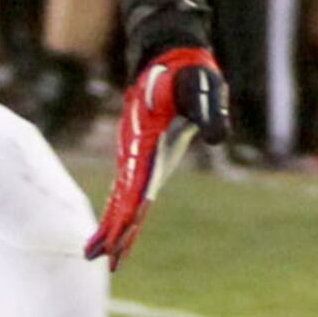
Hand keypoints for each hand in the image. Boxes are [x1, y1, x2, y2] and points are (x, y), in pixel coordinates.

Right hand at [87, 45, 229, 266]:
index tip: (116, 239)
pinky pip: (129, 187)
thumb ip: (209, 112)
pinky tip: (118, 227)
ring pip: (122, 196)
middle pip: (122, 198)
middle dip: (113, 230)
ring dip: (113, 225)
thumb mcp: (204, 88)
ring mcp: (136, 153)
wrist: (169, 54)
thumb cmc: (189, 72)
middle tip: (101, 261)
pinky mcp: (143, 152)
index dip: (126, 214)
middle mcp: (135, 150)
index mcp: (145, 139)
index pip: (134, 185)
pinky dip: (120, 209)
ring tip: (99, 257)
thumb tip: (218, 139)